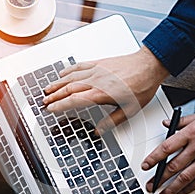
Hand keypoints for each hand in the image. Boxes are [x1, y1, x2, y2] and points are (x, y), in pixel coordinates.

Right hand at [43, 46, 168, 133]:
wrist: (149, 66)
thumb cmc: (142, 86)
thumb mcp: (129, 110)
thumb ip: (112, 121)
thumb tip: (99, 130)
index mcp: (100, 94)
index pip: (73, 100)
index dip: (59, 105)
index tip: (51, 109)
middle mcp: (95, 81)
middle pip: (68, 88)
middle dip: (54, 96)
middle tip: (44, 101)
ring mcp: (96, 70)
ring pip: (70, 77)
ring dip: (57, 83)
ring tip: (47, 89)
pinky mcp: (99, 63)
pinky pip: (79, 65)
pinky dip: (69, 69)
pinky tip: (63, 72)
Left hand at [142, 109, 194, 193]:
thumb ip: (181, 121)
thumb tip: (166, 123)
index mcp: (191, 134)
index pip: (166, 148)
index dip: (153, 158)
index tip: (145, 166)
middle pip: (173, 166)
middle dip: (159, 178)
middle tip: (151, 186)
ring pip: (186, 177)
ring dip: (172, 188)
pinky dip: (190, 187)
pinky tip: (182, 192)